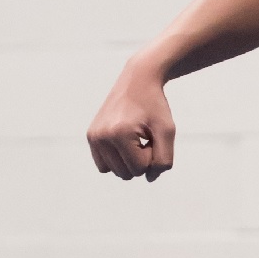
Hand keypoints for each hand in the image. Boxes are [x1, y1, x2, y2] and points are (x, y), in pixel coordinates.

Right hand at [87, 60, 174, 183]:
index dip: (152, 155)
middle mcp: (101, 136)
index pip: (140, 169)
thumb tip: (149, 178)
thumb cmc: (155, 106)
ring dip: (130, 160)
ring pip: (115, 171)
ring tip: (135, 138)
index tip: (152, 135)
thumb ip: (163, 159)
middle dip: (141, 159)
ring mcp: (93, 136)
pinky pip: (104, 165)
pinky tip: (125, 142)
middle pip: (126, 173)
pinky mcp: (91, 136)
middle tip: (144, 136)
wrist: (138, 80)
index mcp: (119, 134)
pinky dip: (117, 159)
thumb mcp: (167, 131)